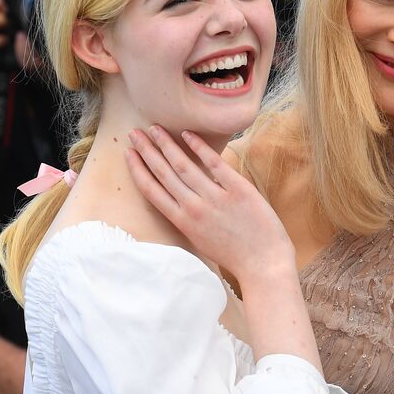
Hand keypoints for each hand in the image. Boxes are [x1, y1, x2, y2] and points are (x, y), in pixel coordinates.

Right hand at [126, 126, 295, 283]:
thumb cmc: (235, 255)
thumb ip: (189, 218)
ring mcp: (216, 198)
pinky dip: (199, 147)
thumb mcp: (202, 240)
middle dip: (146, 150)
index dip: (138, 170)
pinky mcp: (238, 189)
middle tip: (134, 132)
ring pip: (183, 165)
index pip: (152, 191)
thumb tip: (183, 195)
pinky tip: (187, 134)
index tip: (129, 154)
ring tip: (155, 128)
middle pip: (164, 173)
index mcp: (183, 222)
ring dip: (166, 144)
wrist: (264, 265)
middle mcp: (194, 208)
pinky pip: (214, 163)